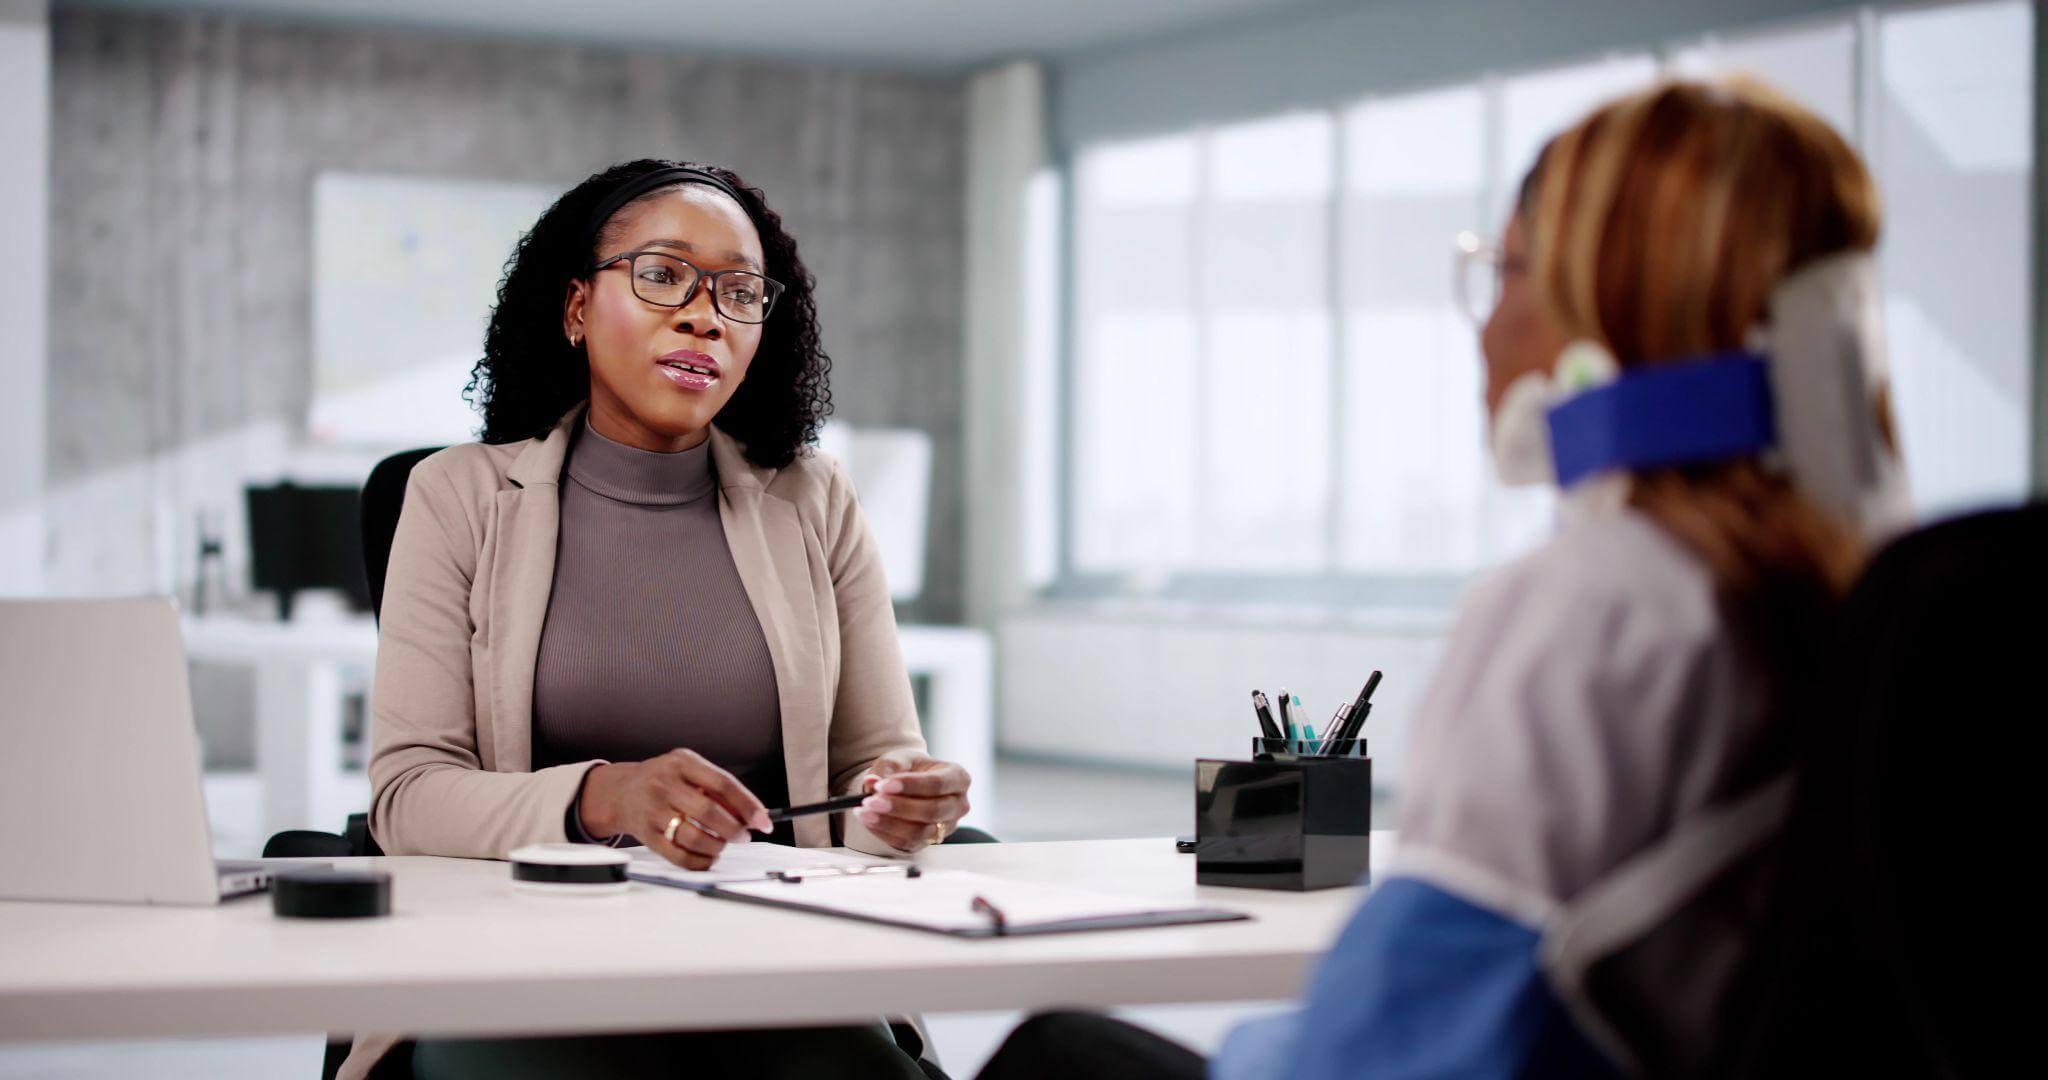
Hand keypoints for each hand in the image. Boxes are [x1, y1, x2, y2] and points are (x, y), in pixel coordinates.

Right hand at [579, 750, 771, 869]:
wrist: (620, 792)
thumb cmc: (663, 780)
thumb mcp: (688, 769)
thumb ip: (717, 787)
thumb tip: (751, 814)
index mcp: (681, 763)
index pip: (723, 784)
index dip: (747, 805)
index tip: (763, 820)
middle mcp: (665, 785)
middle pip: (709, 812)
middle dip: (734, 829)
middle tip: (744, 836)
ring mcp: (653, 810)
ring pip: (694, 837)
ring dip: (717, 846)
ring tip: (723, 845)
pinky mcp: (646, 835)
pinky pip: (678, 856)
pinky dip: (699, 861)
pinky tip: (708, 856)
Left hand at [854, 751, 970, 852]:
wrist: (910, 784)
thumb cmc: (912, 769)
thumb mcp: (902, 758)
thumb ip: (888, 767)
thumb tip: (873, 781)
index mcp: (957, 778)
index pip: (937, 784)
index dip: (910, 785)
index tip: (883, 785)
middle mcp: (958, 805)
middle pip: (932, 811)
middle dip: (898, 807)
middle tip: (871, 801)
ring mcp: (946, 827)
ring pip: (920, 831)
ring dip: (889, 823)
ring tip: (865, 812)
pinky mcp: (929, 841)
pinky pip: (907, 843)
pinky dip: (885, 833)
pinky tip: (869, 821)